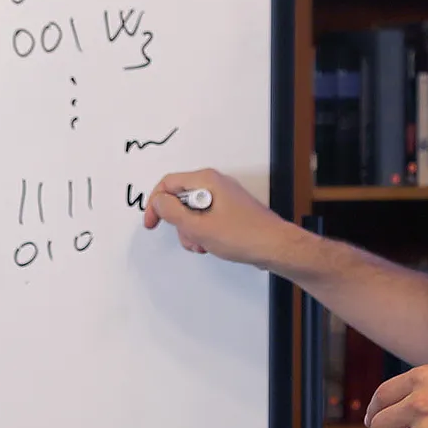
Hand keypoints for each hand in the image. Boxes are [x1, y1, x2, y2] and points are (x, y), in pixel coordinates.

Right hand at [142, 168, 297, 269]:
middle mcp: (216, 184)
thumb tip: (158, 202)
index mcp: (207, 181)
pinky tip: (212, 245)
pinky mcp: (231, 210)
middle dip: (179, 223)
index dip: (156, 204)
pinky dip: (204, 232)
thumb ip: (172, 213)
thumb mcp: (198, 227)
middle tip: (189, 238)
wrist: (275, 247)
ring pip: (193, 211)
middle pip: (180, 199)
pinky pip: (207, 217)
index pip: (168, 183)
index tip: (152, 223)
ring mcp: (224, 197)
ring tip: (204, 244)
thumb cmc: (244, 235)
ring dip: (192, 231)